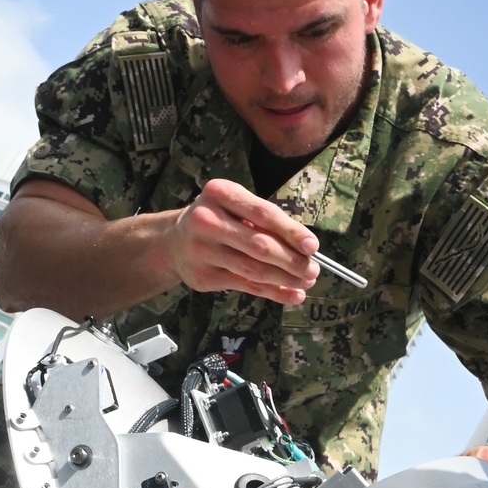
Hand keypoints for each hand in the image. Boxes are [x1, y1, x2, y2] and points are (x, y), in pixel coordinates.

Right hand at [168, 179, 319, 303]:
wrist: (174, 242)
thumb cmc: (218, 220)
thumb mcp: (236, 207)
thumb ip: (266, 222)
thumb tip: (306, 248)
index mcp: (219, 193)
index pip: (263, 213)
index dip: (291, 231)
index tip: (313, 246)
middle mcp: (206, 220)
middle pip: (259, 245)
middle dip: (292, 260)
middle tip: (313, 269)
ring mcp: (202, 251)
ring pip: (254, 269)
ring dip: (286, 278)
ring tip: (307, 281)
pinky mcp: (203, 277)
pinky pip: (246, 286)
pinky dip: (273, 292)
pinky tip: (292, 294)